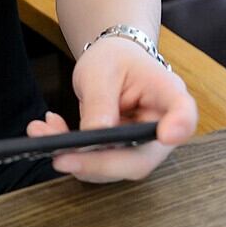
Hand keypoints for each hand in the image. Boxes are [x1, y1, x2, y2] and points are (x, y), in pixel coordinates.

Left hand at [26, 37, 197, 182]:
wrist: (112, 61)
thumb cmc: (114, 59)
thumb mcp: (101, 70)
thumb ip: (100, 102)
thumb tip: (95, 136)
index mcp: (168, 96)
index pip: (184, 115)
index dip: (180, 127)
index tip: (166, 135)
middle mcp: (161, 128)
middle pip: (138, 159)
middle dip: (96, 162)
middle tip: (60, 156)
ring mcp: (142, 146)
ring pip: (112, 166)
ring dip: (74, 157)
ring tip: (40, 132)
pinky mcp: (121, 154)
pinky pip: (96, 161)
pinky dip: (69, 151)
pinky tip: (47, 130)